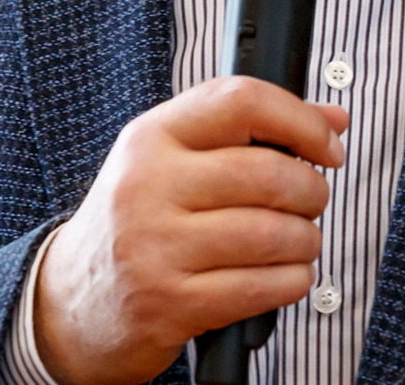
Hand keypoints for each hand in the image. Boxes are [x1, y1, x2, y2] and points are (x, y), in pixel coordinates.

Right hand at [32, 76, 349, 384]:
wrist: (70, 302)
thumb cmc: (135, 222)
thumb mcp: (173, 162)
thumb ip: (249, 133)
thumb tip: (334, 119)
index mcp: (151, 138)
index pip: (240, 101)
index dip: (301, 119)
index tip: (327, 143)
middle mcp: (147, 186)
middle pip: (267, 172)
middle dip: (312, 190)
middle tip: (314, 200)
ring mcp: (154, 247)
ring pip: (271, 233)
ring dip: (306, 240)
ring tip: (301, 240)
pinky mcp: (169, 304)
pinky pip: (259, 287)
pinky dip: (292, 281)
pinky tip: (287, 275)